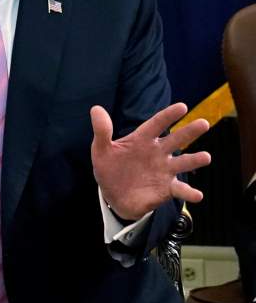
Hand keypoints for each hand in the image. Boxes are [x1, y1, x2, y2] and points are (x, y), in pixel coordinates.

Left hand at [91, 102, 211, 220]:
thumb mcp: (101, 149)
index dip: (168, 115)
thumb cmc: (110, 168)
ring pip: (183, 163)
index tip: (182, 106)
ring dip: (195, 160)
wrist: (113, 195)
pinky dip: (189, 192)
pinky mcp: (167, 188)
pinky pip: (180, 190)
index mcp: (142, 140)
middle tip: (203, 123)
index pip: (157, 124)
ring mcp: (164, 170)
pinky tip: (197, 194)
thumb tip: (96, 109)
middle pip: (176, 140)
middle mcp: (158, 153)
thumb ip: (102, 130)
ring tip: (206, 157)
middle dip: (189, 132)